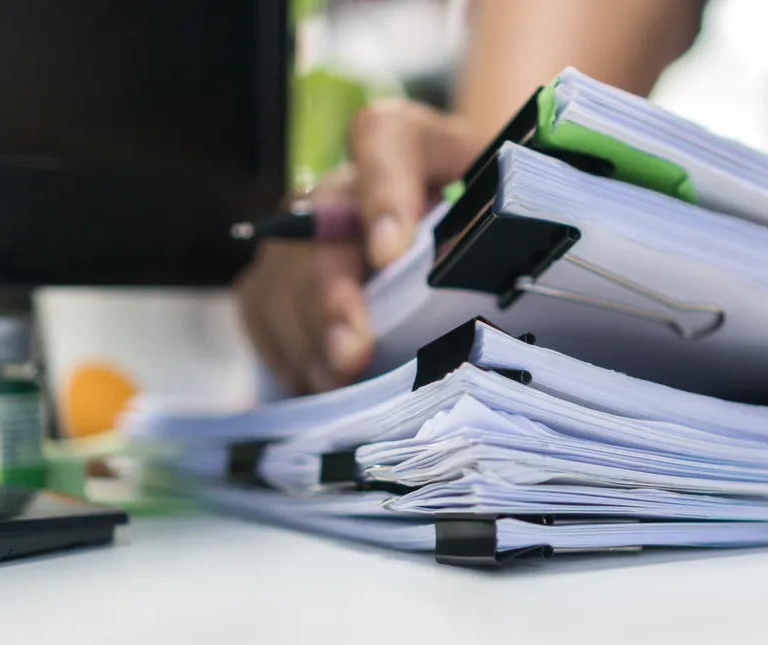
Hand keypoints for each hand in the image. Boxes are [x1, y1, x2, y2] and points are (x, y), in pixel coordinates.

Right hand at [235, 101, 484, 394]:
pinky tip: (312, 381)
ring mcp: (303, 221)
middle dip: (333, 297)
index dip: (383, 194)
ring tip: (335, 383)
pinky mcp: (277, 263)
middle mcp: (346, 177)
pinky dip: (284, 348)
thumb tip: (500, 277)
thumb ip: (505, 223)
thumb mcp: (506, 209)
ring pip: (285, 272)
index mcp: (409, 140)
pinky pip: (261, 303)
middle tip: (350, 353)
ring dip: (307, 334)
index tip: (389, 254)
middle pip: (323, 227)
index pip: (384, 137)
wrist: (447, 221)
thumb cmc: (482, 218)